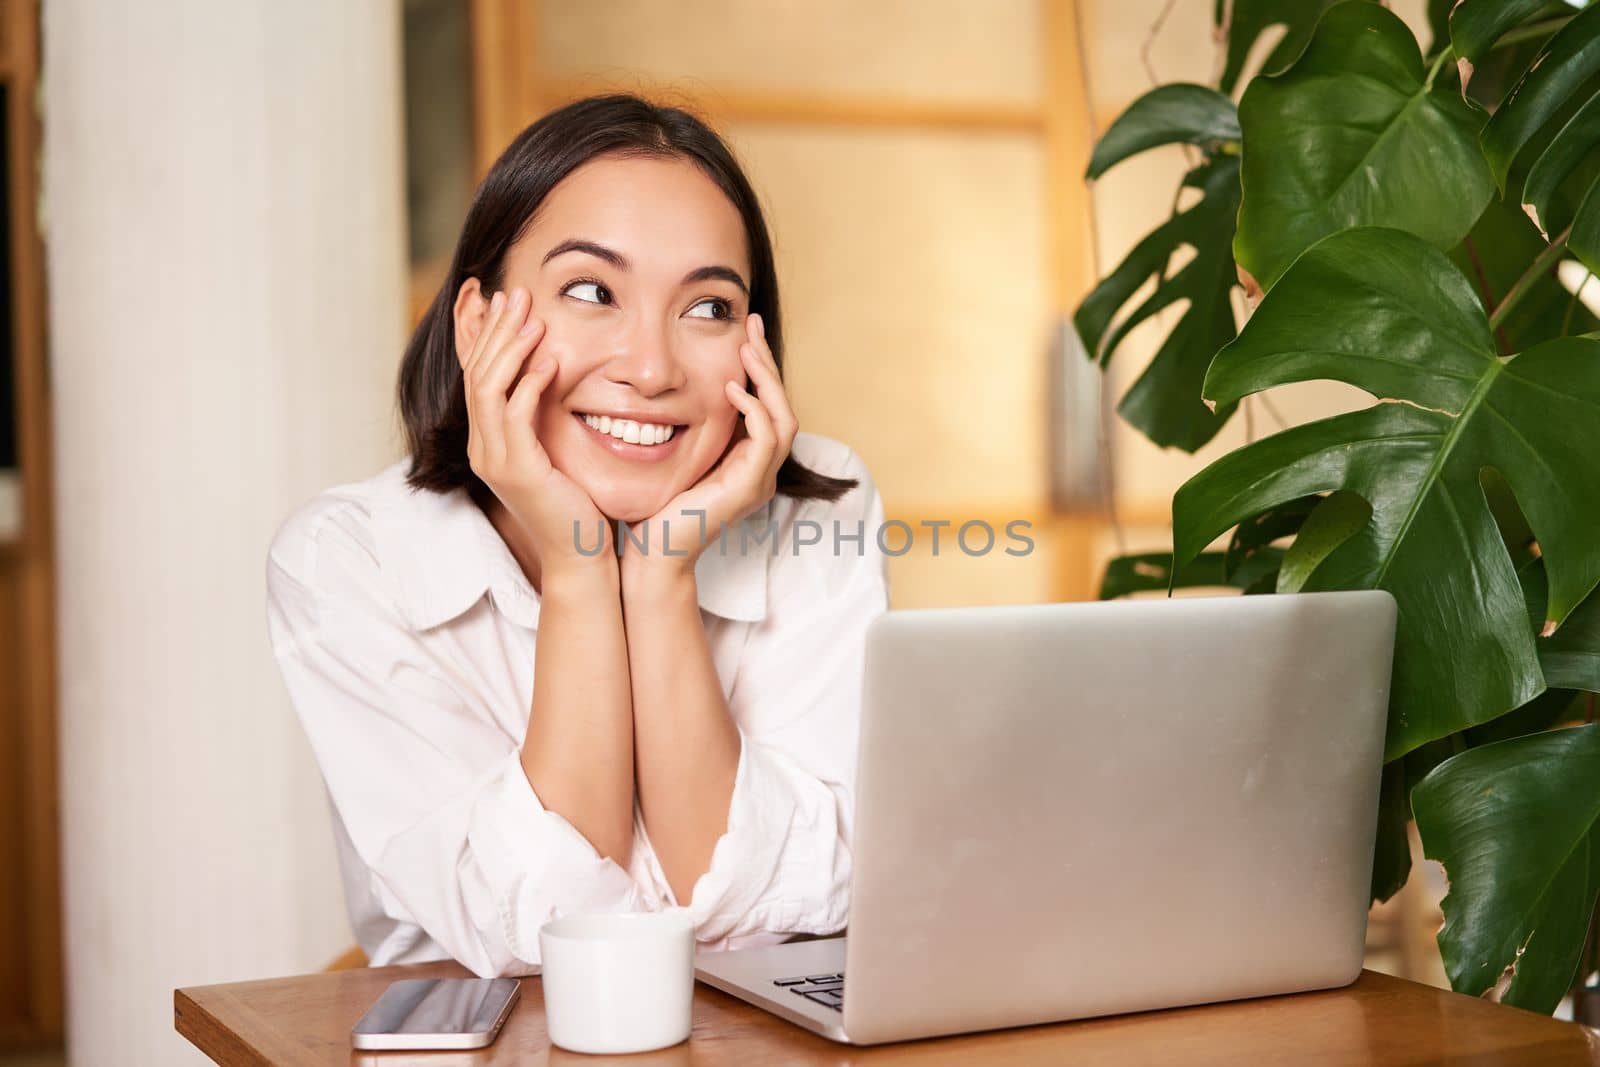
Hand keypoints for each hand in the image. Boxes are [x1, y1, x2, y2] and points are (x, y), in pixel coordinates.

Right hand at [463, 286, 613, 577]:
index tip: (497, 298)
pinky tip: (550, 361)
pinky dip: (530, 384)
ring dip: (510, 349)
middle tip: (516, 295)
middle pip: (477, 373)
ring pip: (489, 389)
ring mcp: (495, 460)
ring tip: (531, 318)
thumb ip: (545, 413)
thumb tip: (554, 368)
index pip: (475, 375)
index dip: (482, 335)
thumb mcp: (555, 448)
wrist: (581, 554)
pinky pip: (516, 416)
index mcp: (488, 440)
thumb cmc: (577, 502)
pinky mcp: (518, 471)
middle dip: (495, 331)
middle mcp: (482, 448)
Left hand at [623, 312, 797, 578]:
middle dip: (767, 363)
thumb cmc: (655, 507)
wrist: (652, 552)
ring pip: (784, 419)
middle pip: (783, 407)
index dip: (759, 369)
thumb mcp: (676, 454)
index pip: (768, 407)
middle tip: (751, 326)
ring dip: (766, 381)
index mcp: (748, 463)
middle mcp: (761, 472)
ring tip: (746, 350)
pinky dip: (753, 409)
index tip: (743, 334)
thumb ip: (690, 426)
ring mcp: (759, 482)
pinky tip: (730, 388)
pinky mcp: (749, 488)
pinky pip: (766, 439)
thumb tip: (677, 386)